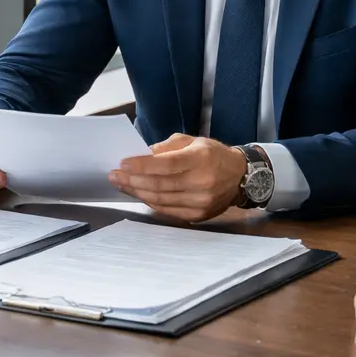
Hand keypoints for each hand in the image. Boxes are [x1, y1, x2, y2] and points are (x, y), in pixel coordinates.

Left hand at [108, 134, 247, 222]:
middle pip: (159, 185)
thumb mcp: (192, 141)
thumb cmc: (213, 155)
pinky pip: (167, 210)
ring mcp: (201, 202)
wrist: (240, 177)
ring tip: (122, 185)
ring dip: (137, 192)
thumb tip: (142, 155)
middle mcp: (202, 182)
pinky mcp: (198, 215)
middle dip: (132, 181)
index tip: (123, 163)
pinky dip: (150, 202)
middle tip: (114, 176)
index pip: (165, 164)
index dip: (141, 165)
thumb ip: (167, 147)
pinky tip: (139, 194)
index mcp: (201, 159)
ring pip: (160, 200)